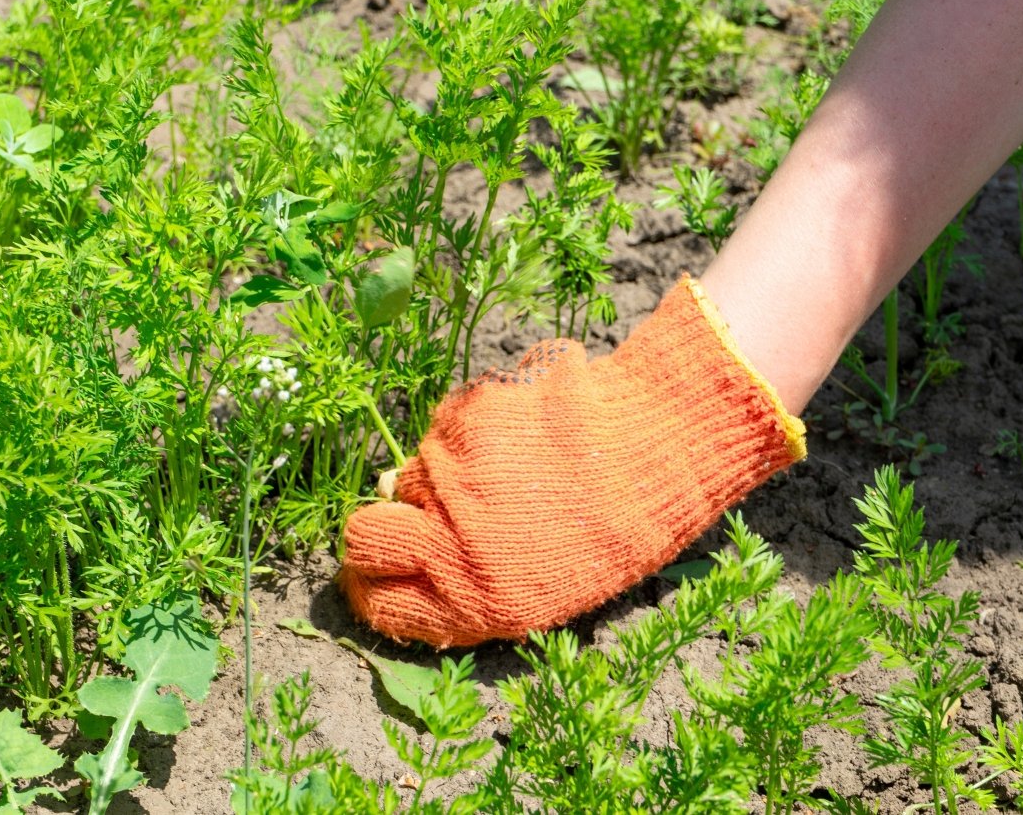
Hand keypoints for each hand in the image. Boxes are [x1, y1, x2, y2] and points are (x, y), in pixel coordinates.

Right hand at [338, 277, 805, 647]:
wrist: (658, 447)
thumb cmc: (614, 530)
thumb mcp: (546, 587)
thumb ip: (467, 581)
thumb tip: (401, 549)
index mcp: (477, 599)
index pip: (378, 604)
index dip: (368, 588)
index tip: (374, 575)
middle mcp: (450, 540)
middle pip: (364, 538)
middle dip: (376, 532)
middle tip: (412, 521)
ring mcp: (451, 475)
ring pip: (409, 478)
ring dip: (440, 480)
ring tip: (505, 476)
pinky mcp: (462, 419)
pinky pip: (441, 433)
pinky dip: (466, 438)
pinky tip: (515, 441)